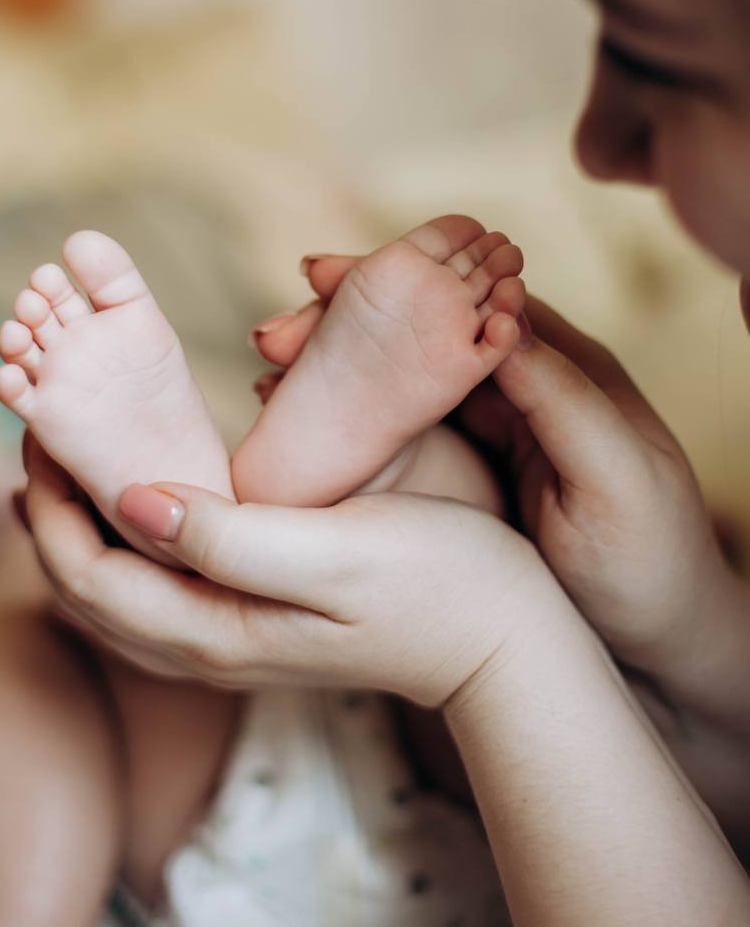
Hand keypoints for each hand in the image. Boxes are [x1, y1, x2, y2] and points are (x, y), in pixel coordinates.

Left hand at [21, 435, 557, 706]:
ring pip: (116, 601)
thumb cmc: (436, 583)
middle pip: (86, 594)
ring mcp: (233, 645)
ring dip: (80, 534)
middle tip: (44, 435)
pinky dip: (123, 550)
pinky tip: (140, 504)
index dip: (51, 503)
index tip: (44, 428)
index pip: (88, 575)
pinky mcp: (257, 627)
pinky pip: (156, 596)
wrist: (502, 638)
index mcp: (217, 629)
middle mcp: (210, 649)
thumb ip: (232, 536)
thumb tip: (131, 499)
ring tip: (73, 466)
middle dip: (50, 517)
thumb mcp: (337, 551)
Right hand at [252, 262, 738, 702]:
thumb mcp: (616, 479)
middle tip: (273, 335)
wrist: (656, 645)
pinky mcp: (467, 473)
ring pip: (401, 379)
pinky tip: (301, 419)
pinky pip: (400, 430)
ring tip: (269, 373)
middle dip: (347, 325)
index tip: (326, 280)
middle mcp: (522, 386)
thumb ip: (561, 399)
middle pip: (423, 333)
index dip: (400, 287)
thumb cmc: (651, 562)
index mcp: (565, 370)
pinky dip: (349, 418)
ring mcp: (490, 430)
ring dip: (337, 368)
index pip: (471, 303)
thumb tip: (498, 320)